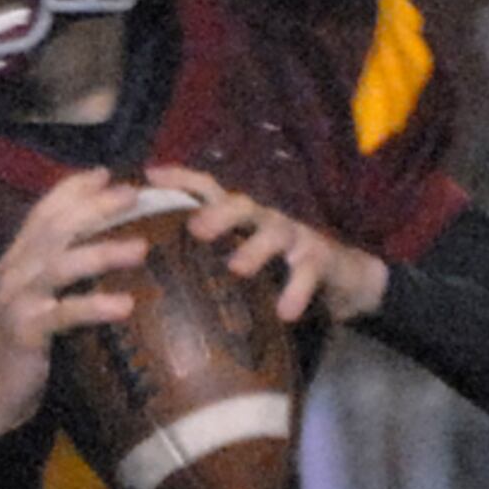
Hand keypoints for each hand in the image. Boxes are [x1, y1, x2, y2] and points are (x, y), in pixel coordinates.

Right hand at [0, 167, 151, 436]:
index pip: (43, 212)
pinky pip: (63, 315)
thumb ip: (59, 272)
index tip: (108, 173)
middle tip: (135, 195)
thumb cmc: (20, 346)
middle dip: (96, 208)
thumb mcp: (35, 299)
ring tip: (141, 249)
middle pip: (56, 228)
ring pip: (60, 265)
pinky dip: (94, 307)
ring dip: (102, 252)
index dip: (73, 189)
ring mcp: (16, 301)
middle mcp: (14, 272)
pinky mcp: (24, 333)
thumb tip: (105, 247)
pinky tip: (124, 306)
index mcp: (17, 260)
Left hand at [145, 164, 386, 324]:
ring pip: (275, 232)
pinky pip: (308, 273)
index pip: (209, 190)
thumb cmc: (276, 266)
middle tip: (196, 230)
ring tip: (237, 268)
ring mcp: (294, 236)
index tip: (150, 176)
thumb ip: (202, 256)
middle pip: (241, 205)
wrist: (341, 278)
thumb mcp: (240, 254)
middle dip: (219, 213)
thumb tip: (147, 261)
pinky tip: (285, 312)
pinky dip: (297, 291)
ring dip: (256, 249)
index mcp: (241, 217)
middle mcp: (265, 219)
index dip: (182, 179)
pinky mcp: (320, 260)